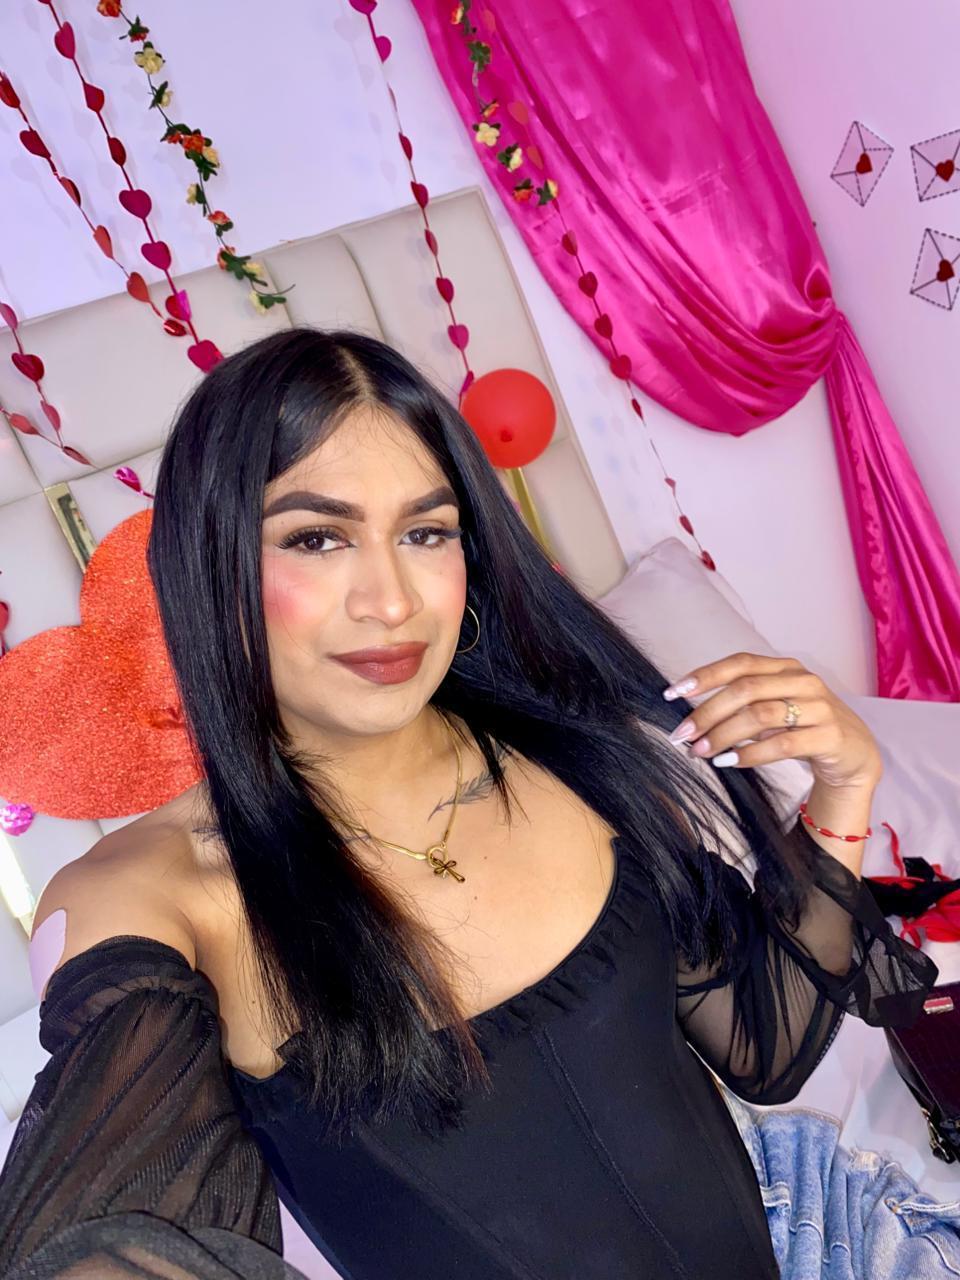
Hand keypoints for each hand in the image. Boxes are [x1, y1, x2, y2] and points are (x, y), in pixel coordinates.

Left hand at [663, 653, 882, 792]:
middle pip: (745, 690)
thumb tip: (692, 718)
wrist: (854, 755)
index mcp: (785, 668)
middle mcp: (803, 681)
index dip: (704, 676)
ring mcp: (820, 707)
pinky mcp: (831, 735)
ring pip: (760, 716)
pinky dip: (751, 754)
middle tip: (682, 735)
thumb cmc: (803, 729)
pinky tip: (729, 762)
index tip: (672, 693)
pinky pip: (782, 743)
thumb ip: (741, 705)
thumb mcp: (772, 710)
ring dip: (723, 735)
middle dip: (707, 713)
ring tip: (701, 752)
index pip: (739, 663)